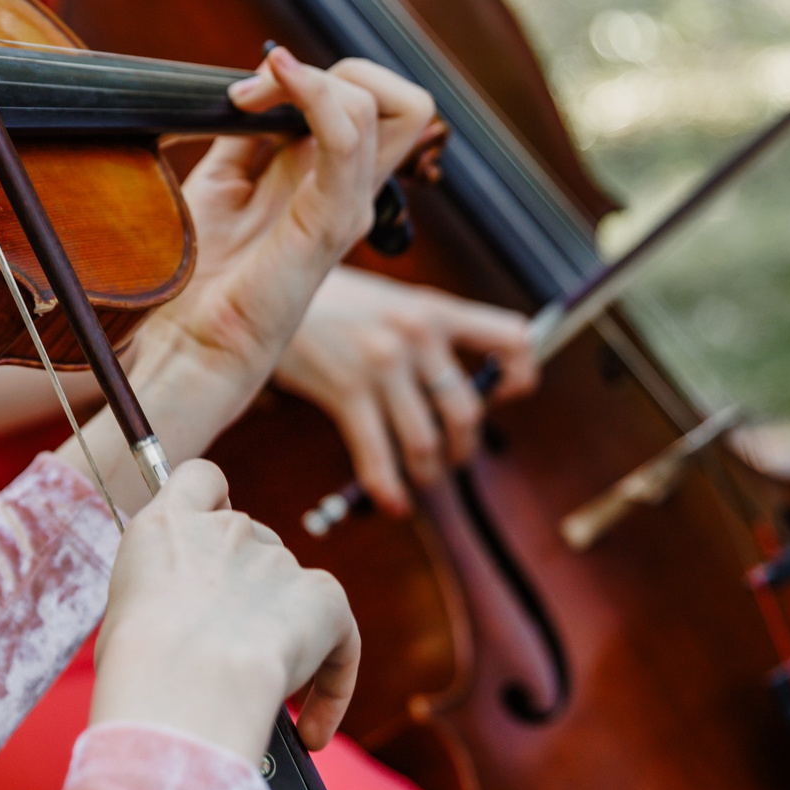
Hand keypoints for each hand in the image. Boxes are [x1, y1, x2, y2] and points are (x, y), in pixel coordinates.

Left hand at [58, 49, 437, 512]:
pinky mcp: (331, 225)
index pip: (374, 100)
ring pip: (386, 106)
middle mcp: (354, 192)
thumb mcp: (225, 178)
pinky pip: (348, 140)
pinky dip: (314, 95)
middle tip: (253, 94)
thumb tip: (266, 78)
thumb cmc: (203, 273)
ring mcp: (351, 207)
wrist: (191, 339)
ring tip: (247, 99)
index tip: (246, 94)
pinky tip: (273, 83)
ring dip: (314, 80)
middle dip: (335, 70)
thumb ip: (251, 130)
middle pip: (403, 100)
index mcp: (335, 180)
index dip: (317, 76)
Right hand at [91, 461, 358, 757]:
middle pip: (252, 546)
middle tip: (233, 655)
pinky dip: (332, 682)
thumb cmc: (136, 668)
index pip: (200, 482)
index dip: (213, 505)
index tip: (214, 535)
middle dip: (249, 593)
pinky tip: (312, 730)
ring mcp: (276, 559)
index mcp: (165, 528)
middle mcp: (226, 530)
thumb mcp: (123, 622)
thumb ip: (161, 604)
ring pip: (293, 595)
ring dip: (287, 638)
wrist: (184, 680)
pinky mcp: (323, 596)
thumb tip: (181, 635)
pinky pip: (338, 637)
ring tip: (269, 704)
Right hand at [275, 269, 538, 516]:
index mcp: (436, 309)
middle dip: (463, 448)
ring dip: (428, 472)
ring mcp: (382, 363)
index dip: (520, 376)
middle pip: (467, 412)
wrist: (268, 288)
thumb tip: (460, 386)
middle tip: (454, 458)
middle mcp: (416, 334)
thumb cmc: (331, 300)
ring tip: (424, 478)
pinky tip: (393, 502)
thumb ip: (428, 332)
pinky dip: (388, 489)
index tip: (502, 395)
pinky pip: (377, 456)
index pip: (513, 339)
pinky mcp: (346, 390)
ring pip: (426, 442)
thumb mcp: (392, 299)